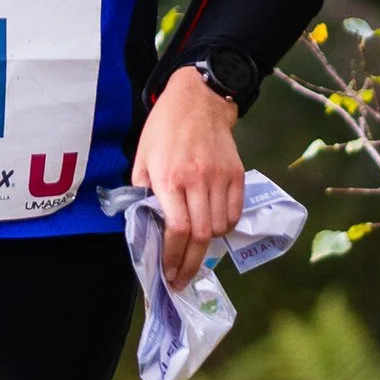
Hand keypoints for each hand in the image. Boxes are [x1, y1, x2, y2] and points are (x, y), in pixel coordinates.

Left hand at [132, 65, 243, 291]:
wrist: (199, 100)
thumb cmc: (164, 129)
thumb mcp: (142, 158)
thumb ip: (142, 192)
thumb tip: (146, 225)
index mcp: (169, 178)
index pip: (176, 229)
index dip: (173, 257)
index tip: (169, 274)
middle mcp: (197, 180)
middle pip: (200, 236)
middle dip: (190, 264)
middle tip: (182, 280)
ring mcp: (220, 178)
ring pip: (219, 228)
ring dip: (206, 247)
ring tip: (193, 253)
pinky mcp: (237, 175)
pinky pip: (234, 213)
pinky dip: (223, 228)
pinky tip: (211, 230)